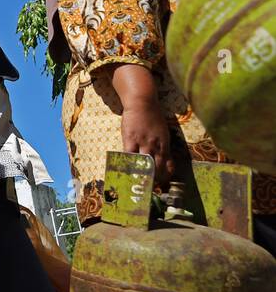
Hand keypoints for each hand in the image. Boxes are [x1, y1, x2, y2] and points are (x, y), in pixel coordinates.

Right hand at [111, 63, 172, 183]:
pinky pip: (129, 155)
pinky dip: (128, 164)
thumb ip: (163, 145)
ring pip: (143, 163)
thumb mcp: (163, 131)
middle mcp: (156, 145)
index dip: (165, 176)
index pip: (167, 164)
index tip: (162, 184)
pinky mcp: (130, 139)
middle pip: (156, 167)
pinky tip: (125, 171)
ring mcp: (143, 142)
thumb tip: (163, 158)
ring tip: (137, 184)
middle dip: (153, 179)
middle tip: (149, 188)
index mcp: (166, 144)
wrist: (143, 103)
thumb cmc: (153, 116)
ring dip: (140, 174)